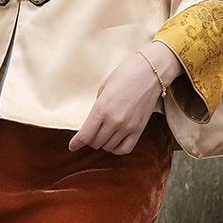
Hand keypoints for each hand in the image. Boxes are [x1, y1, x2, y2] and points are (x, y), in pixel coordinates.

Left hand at [68, 43, 183, 154]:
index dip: (76, 144)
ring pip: (109, 147)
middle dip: (90, 140)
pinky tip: (115, 142)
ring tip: (104, 135)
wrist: (150, 72)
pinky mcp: (139, 129)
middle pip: (95, 143)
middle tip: (90, 134)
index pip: (85, 136)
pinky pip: (125, 149)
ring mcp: (128, 126)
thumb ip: (97, 107)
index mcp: (101, 109)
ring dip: (103, 143)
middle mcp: (114, 121)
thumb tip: (93, 122)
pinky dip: (117, 149)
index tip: (72, 146)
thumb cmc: (125, 75)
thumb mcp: (103, 89)